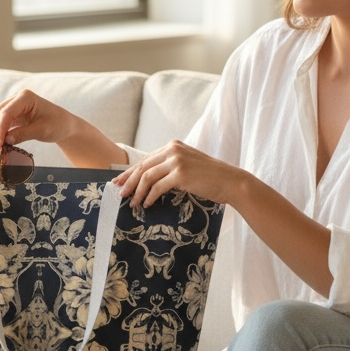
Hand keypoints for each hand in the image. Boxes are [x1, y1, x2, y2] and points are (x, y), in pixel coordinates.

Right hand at [0, 89, 71, 152]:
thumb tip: (6, 140)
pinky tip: (1, 144)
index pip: (6, 112)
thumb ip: (23, 134)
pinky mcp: (13, 115)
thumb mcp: (41, 130)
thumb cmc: (57, 124)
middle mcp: (17, 99)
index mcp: (25, 97)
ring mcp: (13, 106)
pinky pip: (0, 123)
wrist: (64, 125)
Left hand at [114, 141, 244, 207]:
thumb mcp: (188, 165)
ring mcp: (177, 161)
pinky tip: (147, 204)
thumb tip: (148, 180)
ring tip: (132, 202)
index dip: (130, 172)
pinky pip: (157, 187)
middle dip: (128, 181)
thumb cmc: (210, 177)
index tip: (119, 181)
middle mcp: (173, 150)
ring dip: (137, 191)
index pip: (146, 159)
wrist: (230, 181)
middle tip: (119, 193)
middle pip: (143, 167)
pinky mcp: (181, 174)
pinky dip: (149, 196)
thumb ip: (170, 166)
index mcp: (173, 146)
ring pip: (147, 177)